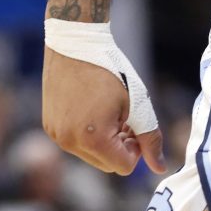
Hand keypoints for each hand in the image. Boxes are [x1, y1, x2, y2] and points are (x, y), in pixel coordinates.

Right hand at [41, 47, 167, 175]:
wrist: (75, 41)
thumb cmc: (110, 69)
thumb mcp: (138, 103)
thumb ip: (150, 138)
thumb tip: (160, 168)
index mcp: (93, 139)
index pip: (123, 167)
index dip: (136, 149)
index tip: (135, 124)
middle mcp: (69, 142)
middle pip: (106, 164)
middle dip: (120, 147)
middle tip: (125, 118)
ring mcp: (56, 134)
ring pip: (90, 155)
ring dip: (104, 141)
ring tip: (109, 112)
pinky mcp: (49, 125)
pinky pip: (75, 142)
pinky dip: (86, 133)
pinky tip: (92, 108)